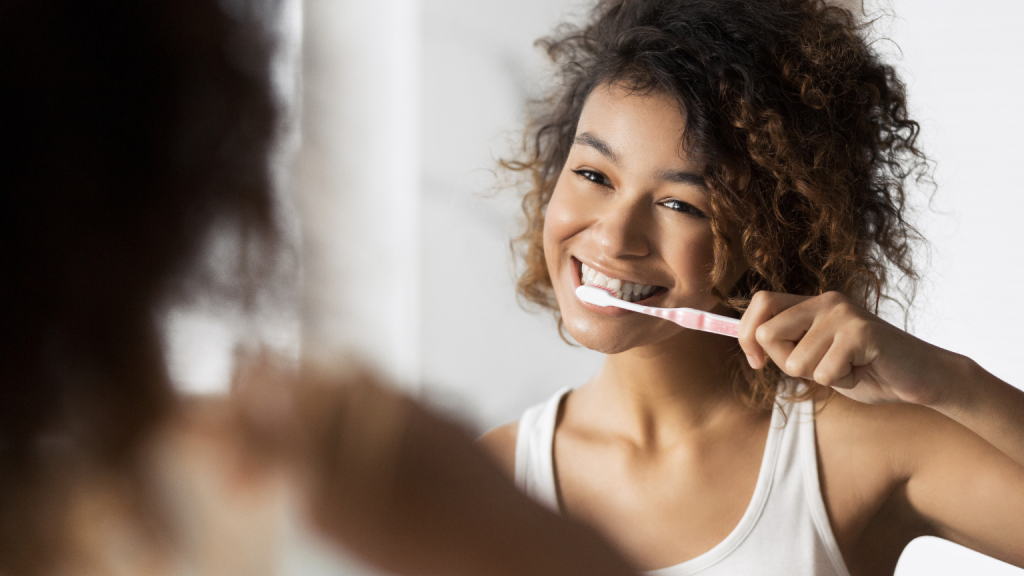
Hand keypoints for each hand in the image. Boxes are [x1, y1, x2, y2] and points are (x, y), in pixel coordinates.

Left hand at [738, 291, 962, 406]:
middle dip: (786, 363)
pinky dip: (843, 383)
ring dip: (823, 377)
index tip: (756, 362)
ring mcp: (843, 314)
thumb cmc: (868, 370)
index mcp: (813, 303)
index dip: (746, 334)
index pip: (761, 302)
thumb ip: (789, 348)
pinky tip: (865, 371)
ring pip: (796, 361)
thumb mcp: (818, 358)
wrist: (922, 378)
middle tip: (823, 367)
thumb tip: (750, 347)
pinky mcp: (861, 332)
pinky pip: (826, 373)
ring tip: (852, 367)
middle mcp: (826, 301)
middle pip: (768, 334)